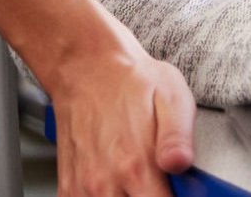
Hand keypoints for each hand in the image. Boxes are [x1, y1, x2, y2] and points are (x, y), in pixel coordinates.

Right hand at [44, 41, 194, 196]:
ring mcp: (84, 187)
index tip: (177, 190)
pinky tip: (116, 186)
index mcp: (136, 166)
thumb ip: (179, 137)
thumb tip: (181, 164)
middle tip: (158, 184)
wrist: (87, 66)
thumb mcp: (171, 96)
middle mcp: (106, 182)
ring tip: (138, 184)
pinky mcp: (69, 185)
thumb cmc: (130, 81)